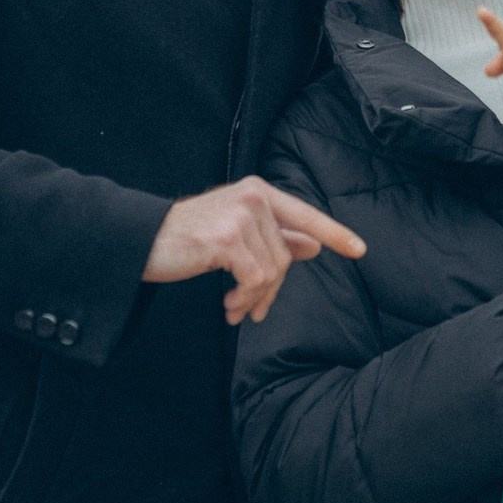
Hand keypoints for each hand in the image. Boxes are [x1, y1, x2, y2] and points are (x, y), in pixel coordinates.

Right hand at [143, 176, 365, 324]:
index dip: (334, 233)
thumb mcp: (236, 233)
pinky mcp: (225, 239)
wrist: (142, 241)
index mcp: (258, 191)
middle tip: (255, 311)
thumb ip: (274, 236)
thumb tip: (314, 247)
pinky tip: (229, 305)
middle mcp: (253, 196)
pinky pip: (254, 279)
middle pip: (285, 255)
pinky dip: (244, 299)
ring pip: (271, 270)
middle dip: (272, 289)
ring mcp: (239, 215)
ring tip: (236, 309)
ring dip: (254, 298)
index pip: (305, 214)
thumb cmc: (189, 238)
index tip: (360, 250)